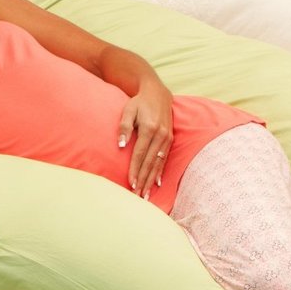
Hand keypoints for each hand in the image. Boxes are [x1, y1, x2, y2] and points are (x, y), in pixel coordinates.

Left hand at [118, 79, 172, 199]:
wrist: (157, 93)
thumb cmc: (139, 103)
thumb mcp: (128, 110)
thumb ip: (124, 127)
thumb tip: (120, 145)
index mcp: (149, 128)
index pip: (140, 154)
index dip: (135, 170)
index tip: (130, 183)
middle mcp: (160, 135)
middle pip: (150, 163)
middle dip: (143, 180)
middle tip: (137, 196)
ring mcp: (167, 138)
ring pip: (158, 164)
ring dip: (151, 180)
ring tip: (145, 194)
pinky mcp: (169, 140)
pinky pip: (164, 159)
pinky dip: (159, 172)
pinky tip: (156, 183)